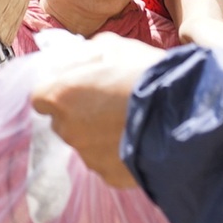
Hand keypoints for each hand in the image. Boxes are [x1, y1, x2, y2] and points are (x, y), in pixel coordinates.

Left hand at [30, 34, 163, 189]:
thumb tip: (74, 58)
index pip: (40, 97)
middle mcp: (67, 129)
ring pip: (86, 143)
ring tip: (129, 119)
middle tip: (108, 101)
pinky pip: (107, 162)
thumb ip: (85, 54)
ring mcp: (88, 156)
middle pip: (62, 122)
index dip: (58, 90)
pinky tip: (139, 137)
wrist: (183, 112)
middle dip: (79, 113)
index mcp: (59, 95)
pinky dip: (118, 153)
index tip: (76, 86)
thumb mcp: (113, 46)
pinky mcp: (109, 176)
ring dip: (99, 133)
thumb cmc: (145, 73)